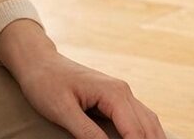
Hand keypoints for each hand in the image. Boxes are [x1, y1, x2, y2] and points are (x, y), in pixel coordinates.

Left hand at [0, 20, 163, 138]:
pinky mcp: (115, 98)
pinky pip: (139, 116)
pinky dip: (146, 131)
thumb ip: (86, 132)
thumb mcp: (63, 111)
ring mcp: (121, 93)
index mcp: (113, 93)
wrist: (39, 62)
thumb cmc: (47, 83)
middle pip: (148, 126)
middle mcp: (123, 91)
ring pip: (148, 120)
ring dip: (154, 138)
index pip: (135, 131)